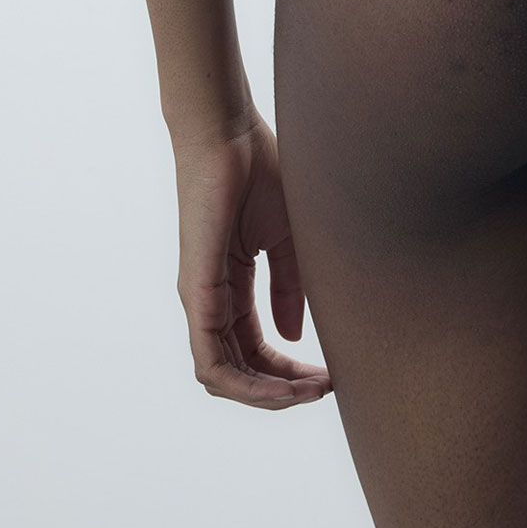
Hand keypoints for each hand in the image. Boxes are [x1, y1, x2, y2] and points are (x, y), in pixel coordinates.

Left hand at [174, 111, 331, 409]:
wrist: (229, 133)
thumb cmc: (257, 171)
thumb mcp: (286, 239)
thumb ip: (289, 287)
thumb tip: (292, 336)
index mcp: (231, 285)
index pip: (255, 347)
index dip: (290, 369)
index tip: (329, 373)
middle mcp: (211, 299)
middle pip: (241, 369)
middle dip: (283, 389)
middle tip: (325, 389)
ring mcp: (200, 298)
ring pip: (223, 375)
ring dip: (267, 394)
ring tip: (308, 392)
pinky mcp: (196, 291)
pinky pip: (210, 360)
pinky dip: (244, 383)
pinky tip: (279, 385)